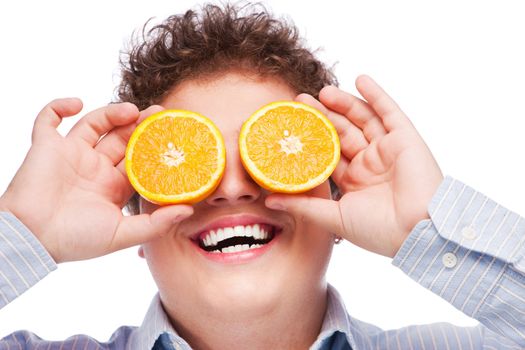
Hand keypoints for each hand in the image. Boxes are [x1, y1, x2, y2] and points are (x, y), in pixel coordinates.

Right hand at [0, 99, 192, 262]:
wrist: (31, 239)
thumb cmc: (75, 240)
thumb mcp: (121, 235)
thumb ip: (155, 224)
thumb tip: (189, 209)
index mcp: (113, 186)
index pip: (139, 159)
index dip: (155, 147)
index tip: (172, 134)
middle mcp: (95, 167)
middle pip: (121, 138)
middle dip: (140, 124)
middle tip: (159, 114)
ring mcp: (71, 154)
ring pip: (94, 123)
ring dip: (112, 112)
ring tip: (131, 110)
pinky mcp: (46, 146)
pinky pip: (49, 119)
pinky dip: (59, 106)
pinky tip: (77, 104)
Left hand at [266, 75, 442, 257]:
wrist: (419, 233)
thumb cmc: (379, 232)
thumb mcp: (334, 218)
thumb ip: (303, 206)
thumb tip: (268, 201)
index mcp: (354, 181)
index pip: (328, 153)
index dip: (310, 138)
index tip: (291, 125)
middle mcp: (370, 163)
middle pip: (343, 132)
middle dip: (322, 116)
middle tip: (301, 101)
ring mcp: (388, 149)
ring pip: (362, 119)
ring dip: (344, 103)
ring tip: (322, 92)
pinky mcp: (406, 139)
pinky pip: (390, 112)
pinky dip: (376, 95)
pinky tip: (360, 79)